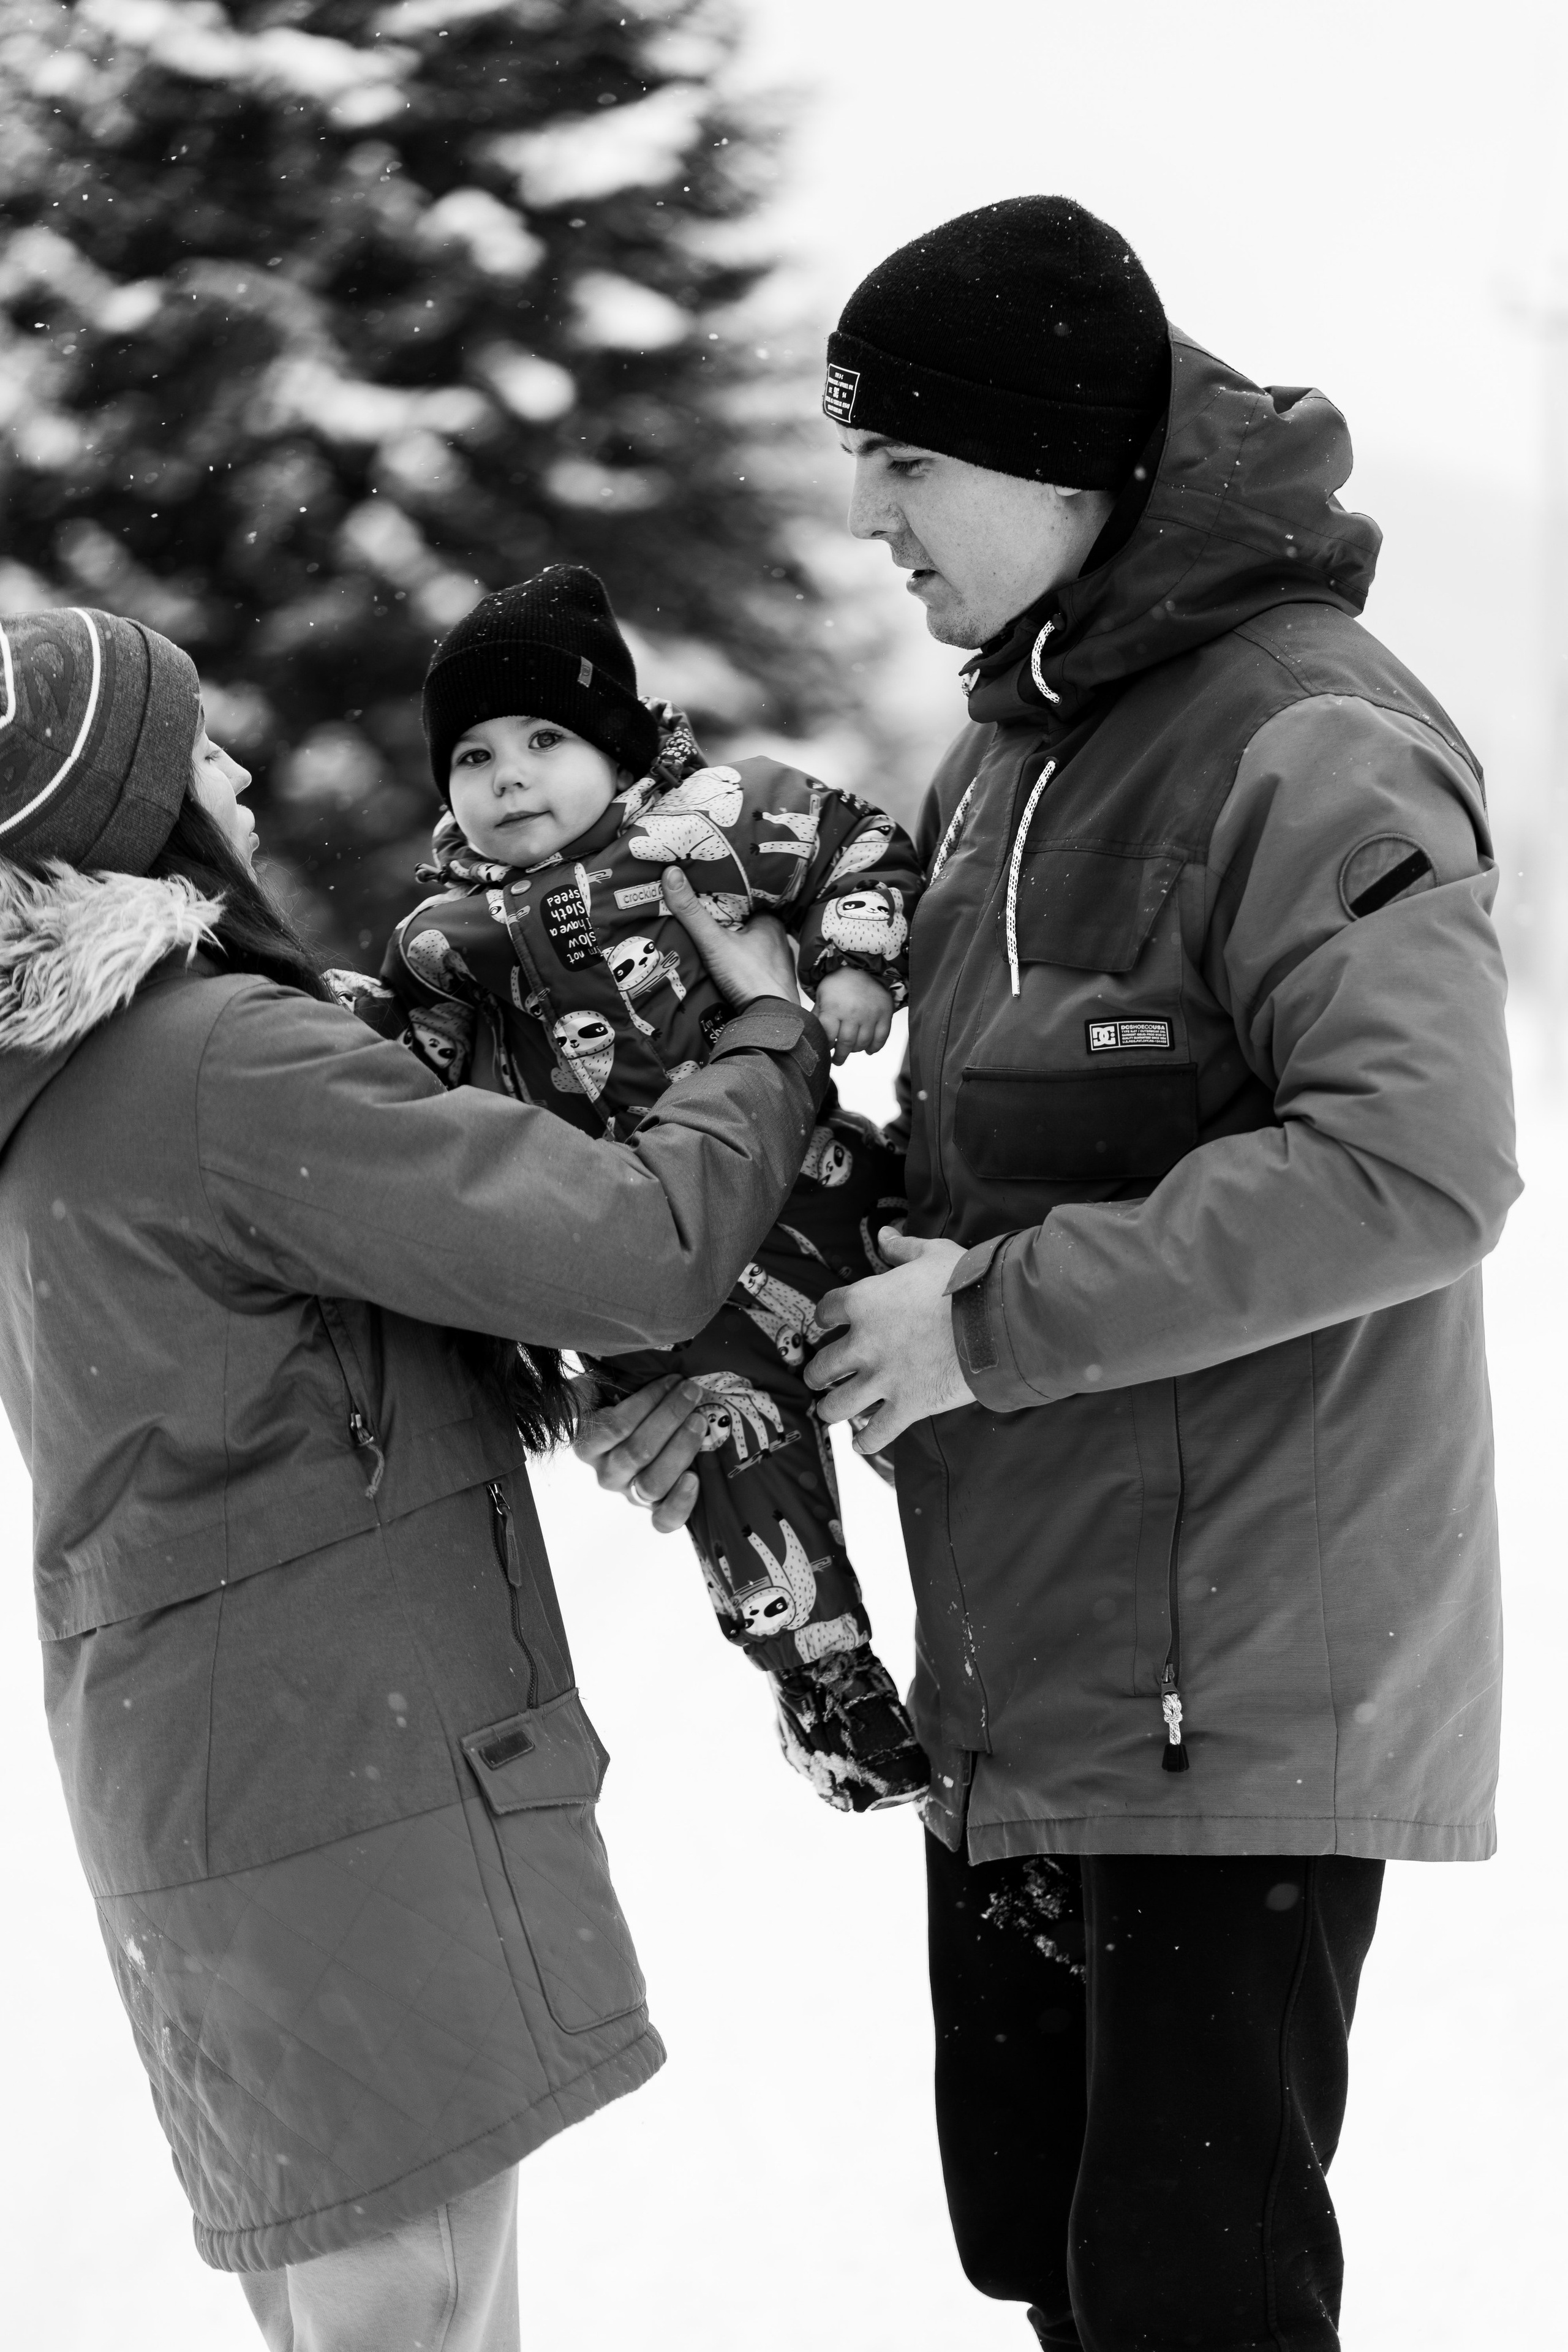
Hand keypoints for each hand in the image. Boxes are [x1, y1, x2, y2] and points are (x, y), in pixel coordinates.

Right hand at [572, 1373, 705, 1533]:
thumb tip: (582, 1381)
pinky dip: (681, 1502)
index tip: (672, 1379)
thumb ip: (587, 1387)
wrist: (649, 1432)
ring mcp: (631, 1494)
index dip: (647, 1402)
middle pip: (637, 1452)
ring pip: (653, 1483)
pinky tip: (694, 1478)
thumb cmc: (627, 1404)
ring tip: (699, 1420)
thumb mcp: (601, 1389)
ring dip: (681, 1448)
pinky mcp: (654, 1510)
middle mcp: (606, 1474)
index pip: (614, 1427)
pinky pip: (664, 1520)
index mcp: (587, 1445)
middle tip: (692, 1392)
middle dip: (669, 1417)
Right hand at [662, 869, 797, 1010]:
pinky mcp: (777, 984)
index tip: (710, 896)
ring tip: (718, 942)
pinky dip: (746, 965)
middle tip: (709, 920)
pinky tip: (733, 968)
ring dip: (740, 946)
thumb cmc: (748, 976)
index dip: (728, 899)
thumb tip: (671, 873)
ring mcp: (781, 964)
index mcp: (770, 922)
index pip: (748, 902)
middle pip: (750, 925)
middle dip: (733, 924)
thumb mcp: (714, 941)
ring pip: (756, 947)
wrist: (771, 1020)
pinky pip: (758, 967)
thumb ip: (692, 912)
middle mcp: (780, 940)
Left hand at [805, 1230, 974, 1450]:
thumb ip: (903, 1247)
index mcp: (864, 1301)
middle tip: (819, 1377)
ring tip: (830, 1410)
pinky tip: (862, 1442)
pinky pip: (876, 1435)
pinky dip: (866, 1442)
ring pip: (837, 1405)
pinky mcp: (907, 1407)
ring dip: (830, 1409)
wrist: (995, 1322)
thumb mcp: (933, 1253)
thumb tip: (885, 1233)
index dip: (824, 1318)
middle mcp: (864, 1344)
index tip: (826, 1323)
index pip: (826, 1311)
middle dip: (817, 1373)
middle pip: (822, 1365)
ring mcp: (883, 1380)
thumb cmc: (966, 1283)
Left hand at [812, 967, 894, 1064]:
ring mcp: (870, 1013)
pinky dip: (875, 1047)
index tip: (825, 1049)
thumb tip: (810, 1037)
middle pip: (846, 1043)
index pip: (828, 1036)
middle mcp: (853, 1012)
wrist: (862, 967)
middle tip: (837, 1060)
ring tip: (851, 1050)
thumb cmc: (838, 985)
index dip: (826, 1046)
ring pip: (863, 1043)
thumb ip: (817, 1017)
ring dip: (856, 1051)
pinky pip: (881, 1037)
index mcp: (833, 1008)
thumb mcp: (822, 997)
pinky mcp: (885, 1013)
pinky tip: (868, 1050)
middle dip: (840, 1055)